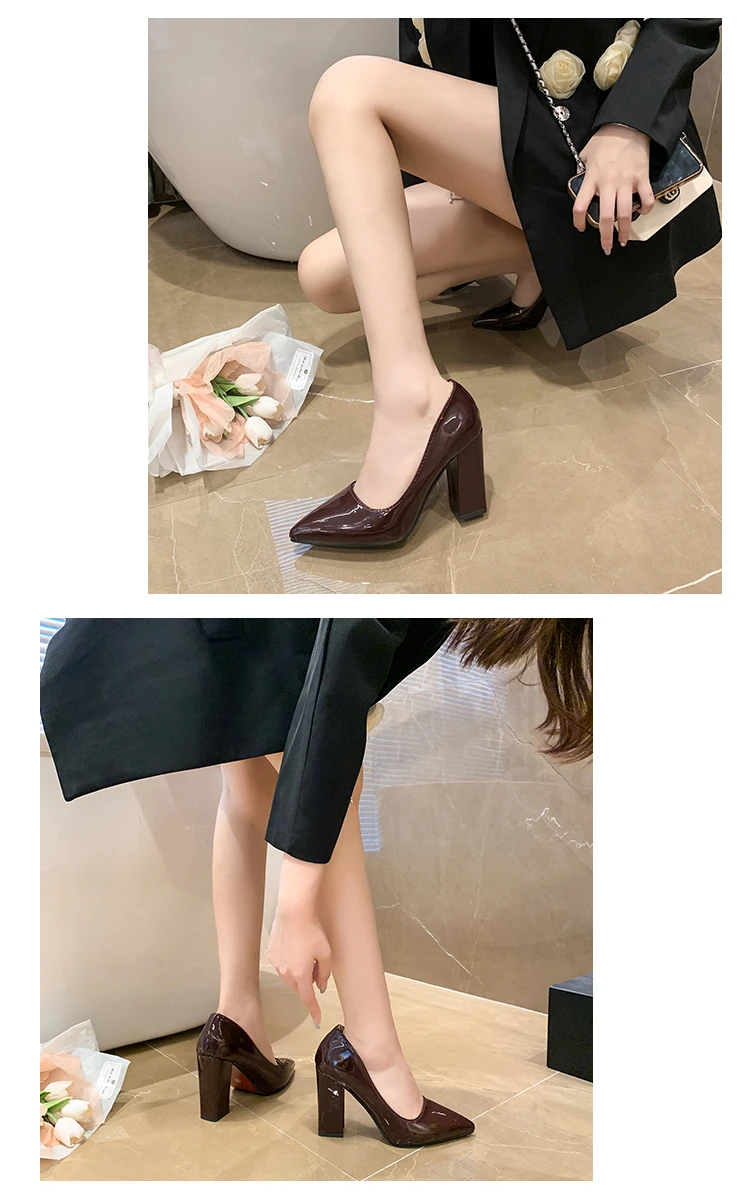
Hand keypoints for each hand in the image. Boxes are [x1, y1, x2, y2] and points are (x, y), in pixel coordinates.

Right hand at [266, 903, 331, 1027]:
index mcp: (301, 975)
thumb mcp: (326, 953)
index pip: (308, 1000)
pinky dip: (289, 962)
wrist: (293, 911)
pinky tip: (295, 947)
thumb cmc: (311, 929)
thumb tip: (320, 985)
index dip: (313, 1011)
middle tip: (317, 967)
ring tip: (306, 952)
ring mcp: (276, 963)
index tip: (316, 1021)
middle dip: (308, 982)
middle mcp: (286, 972)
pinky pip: (282, 964)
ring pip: (290, 976)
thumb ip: (324, 973)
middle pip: (299, 987)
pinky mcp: (272, 952)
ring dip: (298, 972)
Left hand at [573, 124, 654, 252]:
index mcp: (592, 178)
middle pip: (606, 217)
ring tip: (625, 239)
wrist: (629, 123)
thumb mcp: (586, 152)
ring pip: (626, 213)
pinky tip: (644, 212)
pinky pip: (646, 198)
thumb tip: (580, 178)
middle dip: (606, 236)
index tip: (581, 228)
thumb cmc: (606, 138)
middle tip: (607, 247)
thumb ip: (582, 168)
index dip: (579, 221)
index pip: (580, 206)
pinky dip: (647, 208)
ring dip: (626, 230)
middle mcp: (608, 183)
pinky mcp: (642, 177)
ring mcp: (626, 181)